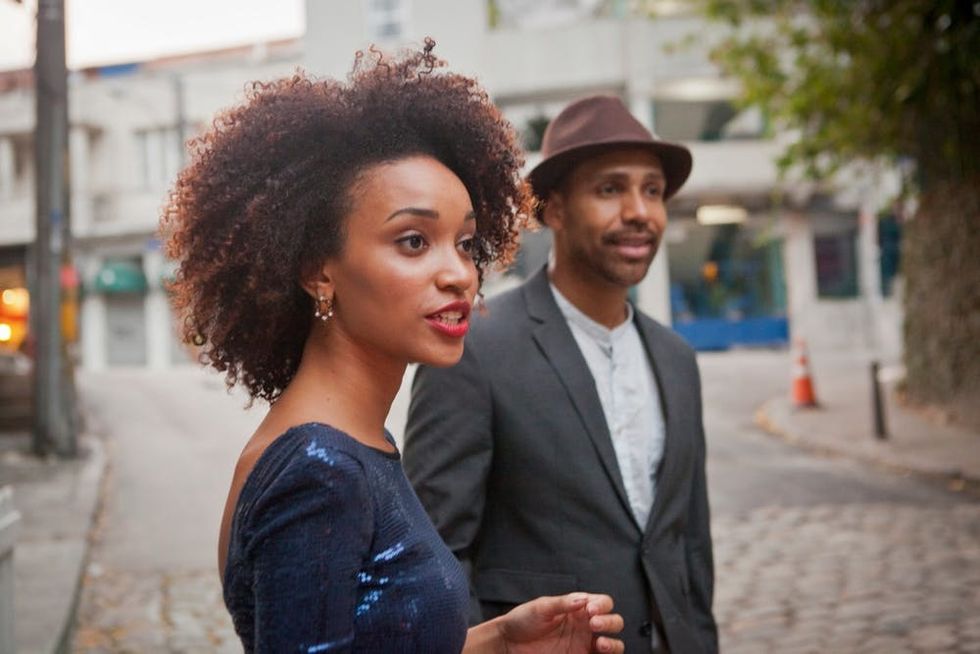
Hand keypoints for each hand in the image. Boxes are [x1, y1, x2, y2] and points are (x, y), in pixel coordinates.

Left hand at [497, 592, 623, 653]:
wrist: (509, 644)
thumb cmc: (523, 620)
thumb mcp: (541, 607)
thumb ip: (563, 603)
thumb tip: (583, 600)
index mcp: (578, 608)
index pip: (603, 603)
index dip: (602, 605)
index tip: (591, 610)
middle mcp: (585, 626)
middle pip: (614, 622)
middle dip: (610, 622)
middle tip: (593, 624)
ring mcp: (584, 644)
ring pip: (614, 644)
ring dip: (614, 643)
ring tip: (601, 644)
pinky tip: (599, 652)